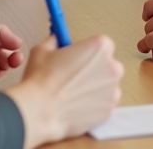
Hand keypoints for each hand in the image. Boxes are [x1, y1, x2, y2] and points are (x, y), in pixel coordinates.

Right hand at [6, 35, 123, 148]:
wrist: (39, 111)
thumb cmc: (42, 80)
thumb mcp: (43, 49)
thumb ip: (55, 41)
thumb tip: (56, 40)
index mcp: (100, 47)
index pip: (101, 45)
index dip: (88, 52)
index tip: (78, 58)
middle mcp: (113, 68)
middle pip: (108, 66)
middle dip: (94, 70)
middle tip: (74, 77)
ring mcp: (113, 91)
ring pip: (106, 87)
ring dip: (94, 89)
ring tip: (72, 94)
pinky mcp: (109, 111)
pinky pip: (103, 105)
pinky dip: (93, 106)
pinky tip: (75, 106)